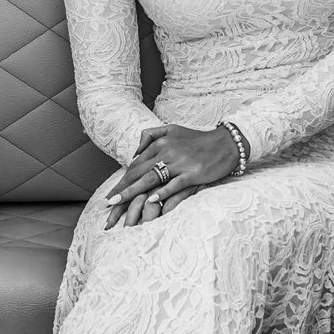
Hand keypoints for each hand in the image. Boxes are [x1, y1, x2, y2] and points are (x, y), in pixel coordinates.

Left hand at [104, 123, 239, 228]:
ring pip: (151, 179)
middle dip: (121, 190)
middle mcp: (167, 151)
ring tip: (117, 204)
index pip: (136, 164)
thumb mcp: (172, 129)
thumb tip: (135, 151)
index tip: (111, 194)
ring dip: (132, 192)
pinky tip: (149, 201)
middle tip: (107, 204)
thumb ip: (150, 135)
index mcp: (160, 143)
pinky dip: (161, 193)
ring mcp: (180, 163)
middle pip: (139, 173)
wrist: (226, 143)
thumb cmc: (198, 139)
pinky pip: (174, 184)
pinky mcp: (193, 173)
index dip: (122, 180)